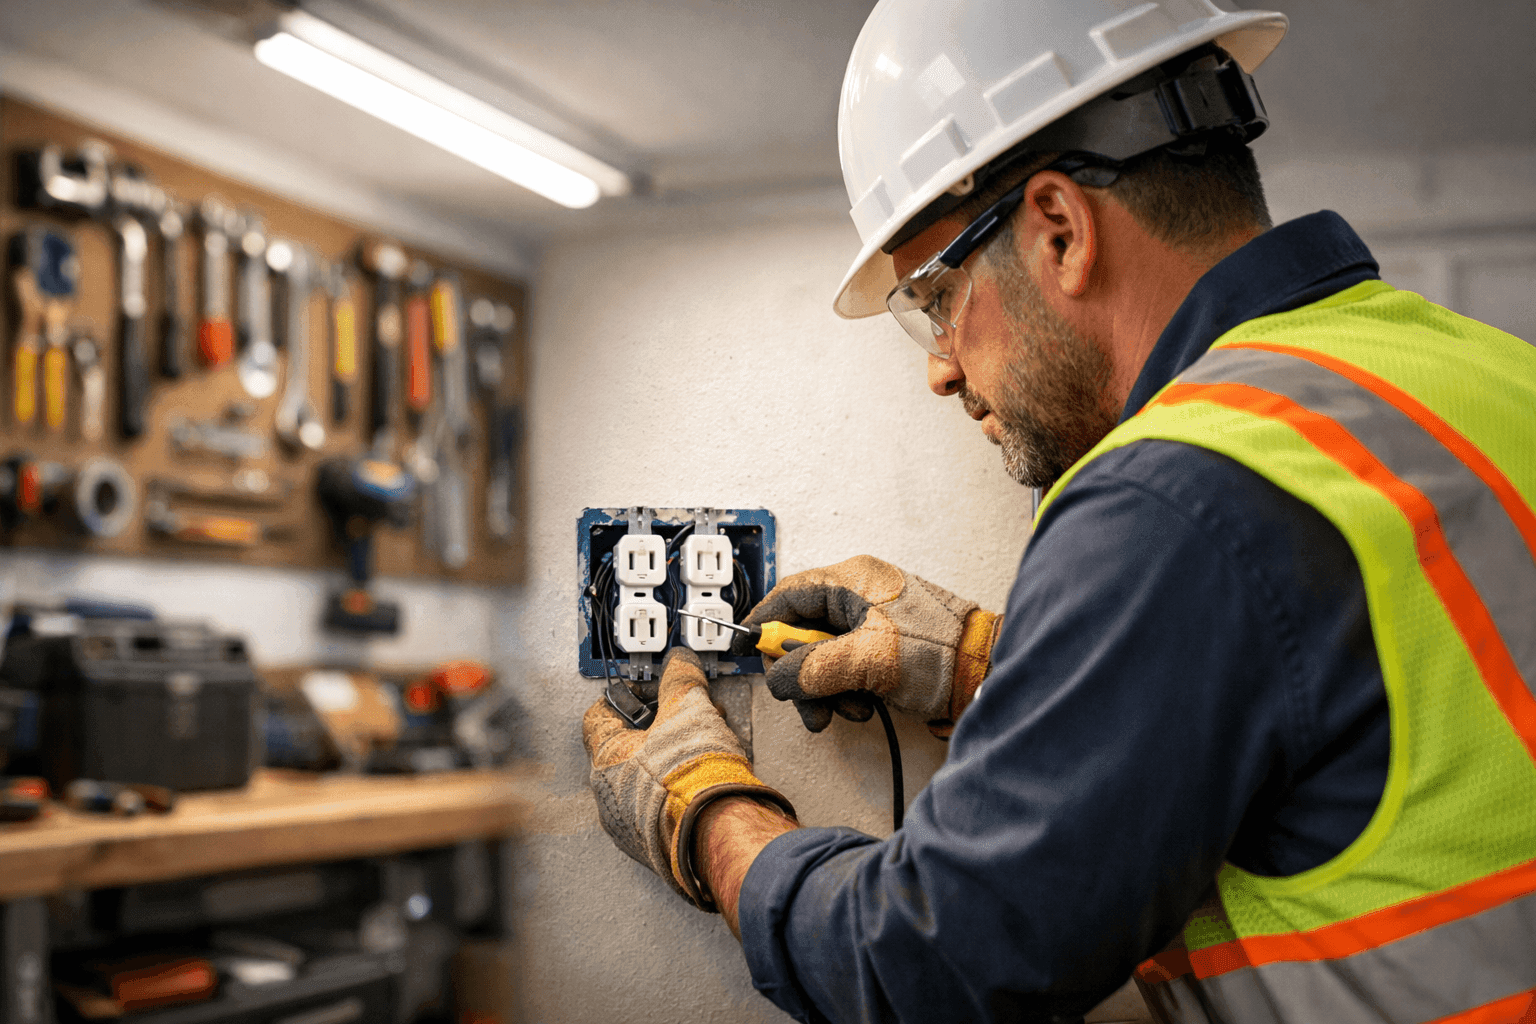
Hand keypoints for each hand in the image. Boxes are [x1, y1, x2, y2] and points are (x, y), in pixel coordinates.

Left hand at [582, 647, 795, 908]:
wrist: (722, 831)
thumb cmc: (695, 777)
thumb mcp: (689, 709)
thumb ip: (680, 680)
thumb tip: (679, 663)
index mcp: (605, 760)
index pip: (598, 715)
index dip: (626, 696)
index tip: (648, 691)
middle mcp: (609, 797)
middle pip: (627, 749)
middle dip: (659, 730)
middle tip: (686, 721)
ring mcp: (631, 825)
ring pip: (645, 781)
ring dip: (671, 762)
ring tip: (705, 751)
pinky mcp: (657, 845)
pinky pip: (662, 809)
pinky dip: (680, 793)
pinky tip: (706, 782)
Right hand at [738, 555, 999, 733]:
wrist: (989, 675)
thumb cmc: (942, 653)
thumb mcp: (867, 660)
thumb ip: (812, 668)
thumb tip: (778, 678)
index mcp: (853, 582)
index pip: (790, 595)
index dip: (764, 624)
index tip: (746, 650)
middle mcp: (859, 598)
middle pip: (802, 632)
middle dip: (800, 673)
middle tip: (806, 700)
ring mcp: (872, 625)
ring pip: (821, 657)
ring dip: (825, 690)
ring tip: (847, 709)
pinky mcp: (883, 651)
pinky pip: (845, 670)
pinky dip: (846, 692)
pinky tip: (863, 707)